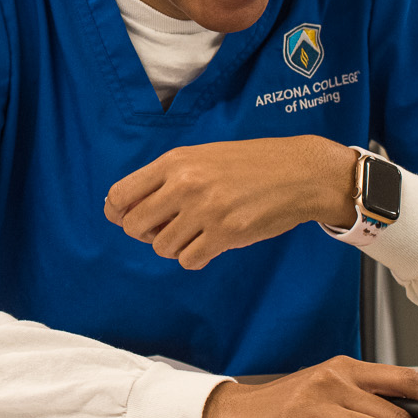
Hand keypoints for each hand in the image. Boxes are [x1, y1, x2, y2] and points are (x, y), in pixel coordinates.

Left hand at [105, 136, 357, 268]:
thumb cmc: (249, 164)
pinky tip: (210, 243)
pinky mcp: (226, 233)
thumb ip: (165, 178)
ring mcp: (205, 210)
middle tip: (167, 228)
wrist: (299, 172)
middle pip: (135, 226)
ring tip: (196, 233)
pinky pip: (189, 260)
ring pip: (162, 247)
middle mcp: (185, 184)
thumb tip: (123, 209)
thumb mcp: (202, 157)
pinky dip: (195, 257)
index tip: (128, 219)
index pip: (120, 195)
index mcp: (174, 161)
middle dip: (147, 233)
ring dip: (174, 246)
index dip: (118, 213)